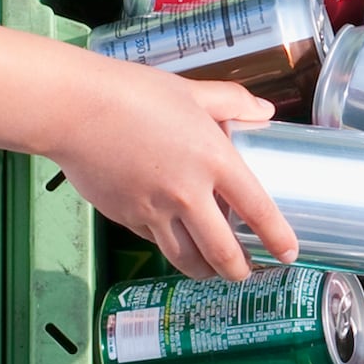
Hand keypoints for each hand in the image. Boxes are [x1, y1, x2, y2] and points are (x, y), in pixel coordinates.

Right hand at [52, 61, 291, 281]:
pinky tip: (174, 238)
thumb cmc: (132, 93)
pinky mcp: (126, 217)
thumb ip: (233, 102)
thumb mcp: (192, 91)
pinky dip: (169, 245)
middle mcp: (187, 193)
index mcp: (214, 159)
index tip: (289, 253)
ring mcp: (154, 211)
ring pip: (187, 259)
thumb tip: (263, 111)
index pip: (258, 210)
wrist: (74, 109)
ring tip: (213, 270)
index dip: (278, 238)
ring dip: (205, 271)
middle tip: (248, 272)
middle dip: (240, 271)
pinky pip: (155, 241)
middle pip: (223, 253)